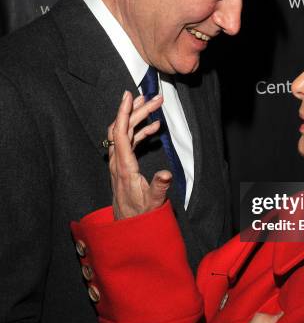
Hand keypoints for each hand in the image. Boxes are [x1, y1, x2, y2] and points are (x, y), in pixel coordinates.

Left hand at [108, 90, 172, 219]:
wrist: (129, 226)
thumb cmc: (141, 214)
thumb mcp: (153, 201)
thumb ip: (160, 187)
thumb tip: (166, 174)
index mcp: (124, 167)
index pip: (120, 133)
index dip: (124, 112)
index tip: (129, 96)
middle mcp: (118, 162)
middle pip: (123, 128)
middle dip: (137, 110)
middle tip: (155, 98)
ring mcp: (119, 162)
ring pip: (125, 133)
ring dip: (138, 118)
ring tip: (153, 105)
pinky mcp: (124, 165)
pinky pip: (129, 142)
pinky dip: (140, 131)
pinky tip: (154, 127)